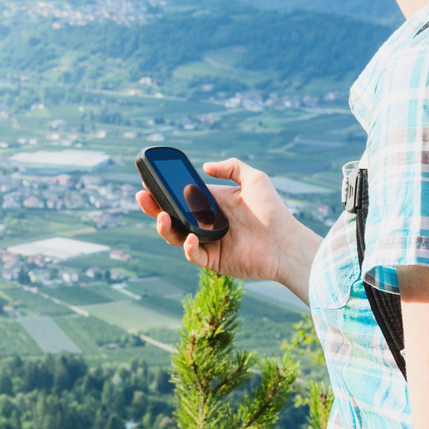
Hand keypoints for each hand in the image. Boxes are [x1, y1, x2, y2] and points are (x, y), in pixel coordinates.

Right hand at [135, 158, 323, 300]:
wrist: (286, 241)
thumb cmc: (273, 210)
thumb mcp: (254, 178)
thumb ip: (231, 167)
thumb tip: (205, 166)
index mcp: (212, 204)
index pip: (180, 197)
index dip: (163, 191)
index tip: (149, 180)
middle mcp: (207, 223)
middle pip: (172, 217)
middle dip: (154, 207)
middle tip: (142, 196)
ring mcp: (209, 243)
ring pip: (176, 237)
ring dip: (165, 227)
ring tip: (162, 217)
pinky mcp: (214, 262)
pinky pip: (193, 255)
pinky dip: (188, 247)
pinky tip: (192, 238)